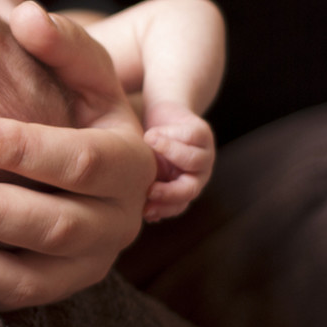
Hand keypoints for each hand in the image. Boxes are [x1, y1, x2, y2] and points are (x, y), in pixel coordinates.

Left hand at [0, 2, 155, 308]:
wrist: (61, 158)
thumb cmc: (65, 101)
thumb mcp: (78, 71)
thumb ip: (60, 44)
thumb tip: (27, 15)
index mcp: (129, 166)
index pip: (82, 163)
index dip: (24, 150)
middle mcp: (114, 226)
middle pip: (55, 227)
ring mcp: (78, 267)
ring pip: (26, 280)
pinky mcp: (40, 290)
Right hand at [142, 100, 214, 221]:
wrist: (156, 115)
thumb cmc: (143, 144)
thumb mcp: (139, 165)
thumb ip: (137, 182)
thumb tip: (123, 205)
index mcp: (180, 188)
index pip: (176, 206)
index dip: (162, 210)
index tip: (144, 211)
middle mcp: (195, 175)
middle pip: (190, 190)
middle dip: (170, 193)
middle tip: (150, 191)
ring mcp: (203, 155)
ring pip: (193, 161)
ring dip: (169, 151)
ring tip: (147, 141)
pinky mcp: (203, 134)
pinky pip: (190, 137)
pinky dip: (168, 135)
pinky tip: (152, 134)